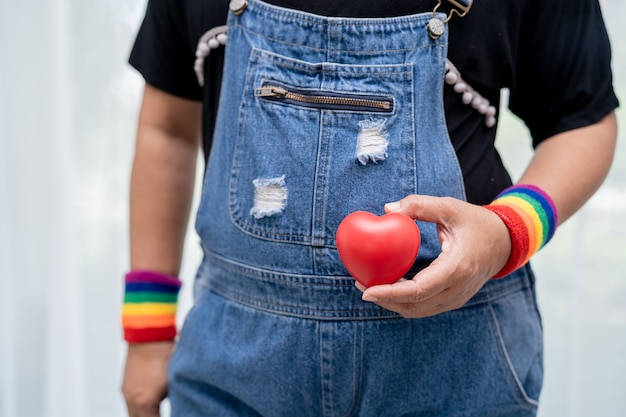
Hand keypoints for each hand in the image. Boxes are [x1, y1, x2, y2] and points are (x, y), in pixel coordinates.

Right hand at [122, 340, 173, 416]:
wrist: (149, 334)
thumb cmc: (165, 354)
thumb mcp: (175, 381)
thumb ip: (176, 399)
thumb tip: (179, 407)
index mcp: (145, 402)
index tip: (176, 415)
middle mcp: (132, 400)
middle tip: (164, 414)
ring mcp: (127, 393)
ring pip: (133, 415)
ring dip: (145, 415)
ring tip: (157, 411)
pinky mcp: (125, 385)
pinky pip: (130, 405)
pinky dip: (140, 409)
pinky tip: (150, 405)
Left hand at [356, 195, 510, 317]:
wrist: (505, 242)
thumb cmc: (476, 222)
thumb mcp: (449, 207)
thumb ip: (419, 205)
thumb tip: (386, 209)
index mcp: (457, 269)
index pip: (418, 290)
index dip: (390, 293)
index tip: (367, 290)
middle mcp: (457, 290)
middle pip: (414, 305)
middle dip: (384, 299)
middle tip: (360, 285)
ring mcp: (456, 299)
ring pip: (417, 310)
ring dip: (392, 302)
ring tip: (369, 286)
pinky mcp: (453, 300)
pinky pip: (424, 306)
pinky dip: (404, 301)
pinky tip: (388, 286)